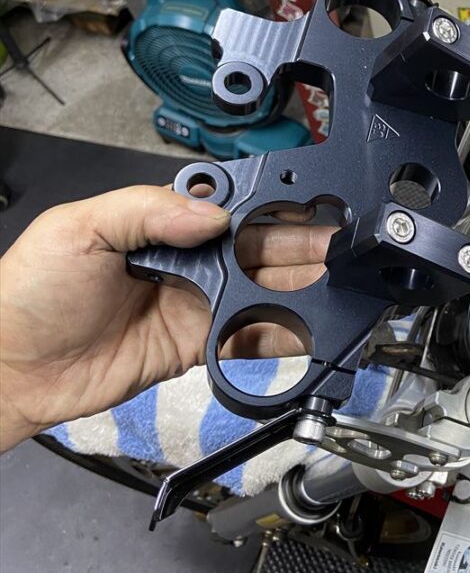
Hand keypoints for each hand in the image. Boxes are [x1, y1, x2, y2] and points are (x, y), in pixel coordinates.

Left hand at [0, 186, 335, 451]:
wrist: (13, 367)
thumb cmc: (31, 293)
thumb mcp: (78, 227)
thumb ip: (146, 209)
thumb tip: (208, 211)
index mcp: (160, 220)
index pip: (227, 206)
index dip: (269, 205)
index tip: (302, 207)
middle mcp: (184, 259)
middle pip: (255, 248)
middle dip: (299, 245)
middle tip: (334, 248)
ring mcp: (192, 303)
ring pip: (258, 291)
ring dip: (296, 288)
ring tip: (330, 286)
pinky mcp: (194, 346)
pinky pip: (244, 339)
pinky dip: (274, 336)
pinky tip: (298, 328)